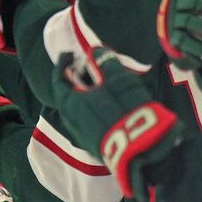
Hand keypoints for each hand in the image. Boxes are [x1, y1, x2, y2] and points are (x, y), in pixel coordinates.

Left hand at [50, 46, 183, 199]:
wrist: (142, 151)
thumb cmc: (128, 110)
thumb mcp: (120, 80)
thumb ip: (106, 63)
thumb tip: (95, 51)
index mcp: (71, 103)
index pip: (58, 80)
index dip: (62, 64)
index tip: (69, 54)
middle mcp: (71, 121)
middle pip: (67, 96)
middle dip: (75, 80)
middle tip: (86, 68)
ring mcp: (82, 136)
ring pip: (77, 111)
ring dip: (84, 96)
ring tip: (98, 87)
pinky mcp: (95, 147)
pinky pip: (86, 123)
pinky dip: (91, 110)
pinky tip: (107, 107)